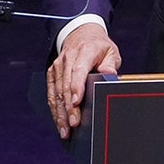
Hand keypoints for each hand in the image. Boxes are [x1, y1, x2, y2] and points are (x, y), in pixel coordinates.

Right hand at [46, 23, 121, 139]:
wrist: (81, 34)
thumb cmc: (99, 46)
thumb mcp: (111, 51)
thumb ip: (110, 64)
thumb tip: (108, 74)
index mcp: (85, 51)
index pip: (79, 70)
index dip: (77, 86)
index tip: (77, 102)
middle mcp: (68, 58)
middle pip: (66, 84)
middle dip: (69, 106)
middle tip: (73, 124)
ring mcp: (58, 66)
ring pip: (57, 91)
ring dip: (60, 112)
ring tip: (65, 130)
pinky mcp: (52, 73)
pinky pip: (52, 93)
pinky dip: (54, 108)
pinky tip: (58, 122)